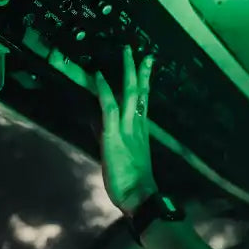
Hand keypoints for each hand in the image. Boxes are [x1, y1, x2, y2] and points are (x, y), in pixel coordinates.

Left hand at [94, 46, 157, 214]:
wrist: (140, 197)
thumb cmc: (135, 186)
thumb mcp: (127, 160)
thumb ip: (116, 142)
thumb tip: (101, 129)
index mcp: (142, 133)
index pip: (144, 103)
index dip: (145, 83)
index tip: (148, 65)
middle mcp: (138, 126)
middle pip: (140, 93)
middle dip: (139, 71)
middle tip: (140, 52)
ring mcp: (127, 129)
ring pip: (129, 94)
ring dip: (127, 71)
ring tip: (126, 51)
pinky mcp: (113, 135)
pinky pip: (109, 108)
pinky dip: (104, 90)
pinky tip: (100, 76)